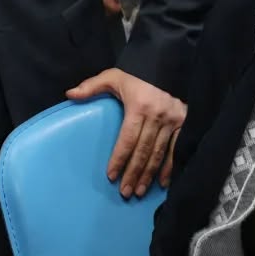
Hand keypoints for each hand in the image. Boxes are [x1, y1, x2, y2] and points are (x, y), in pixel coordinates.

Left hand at [67, 69, 184, 196]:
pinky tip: (162, 183)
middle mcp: (158, 115)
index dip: (119, 159)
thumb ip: (91, 86)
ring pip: (160, 154)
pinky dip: (170, 168)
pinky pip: (177, 150)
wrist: (168, 63)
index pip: (128, 139)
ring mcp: (174, 120)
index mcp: (139, 106)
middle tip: (125, 192)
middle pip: (143, 151)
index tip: (111, 176)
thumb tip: (69, 94)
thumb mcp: (113, 76)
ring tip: (139, 191)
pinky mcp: (185, 122)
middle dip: (133, 173)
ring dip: (149, 175)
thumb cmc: (137, 73)